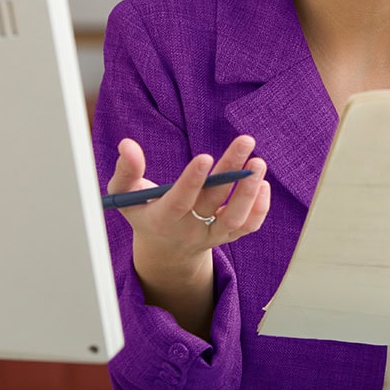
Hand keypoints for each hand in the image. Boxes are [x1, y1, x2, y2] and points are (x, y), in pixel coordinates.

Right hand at [107, 136, 270, 336]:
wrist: (166, 248)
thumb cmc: (144, 211)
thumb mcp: (126, 195)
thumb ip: (126, 171)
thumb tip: (127, 144)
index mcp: (162, 219)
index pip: (179, 202)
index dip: (192, 180)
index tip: (205, 156)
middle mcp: (189, 229)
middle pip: (212, 201)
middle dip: (230, 170)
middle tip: (245, 141)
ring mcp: (212, 235)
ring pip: (235, 218)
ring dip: (249, 191)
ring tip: (259, 162)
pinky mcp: (229, 235)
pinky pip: (249, 226)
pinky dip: (260, 208)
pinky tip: (264, 183)